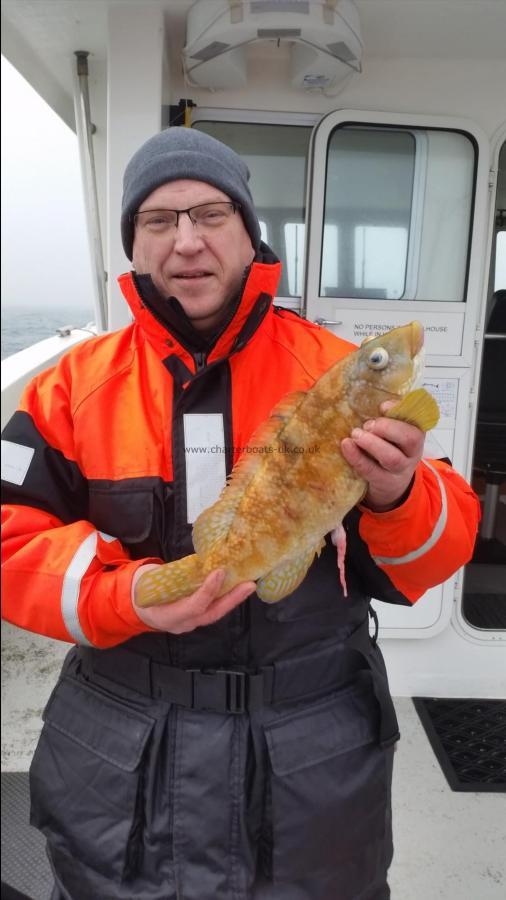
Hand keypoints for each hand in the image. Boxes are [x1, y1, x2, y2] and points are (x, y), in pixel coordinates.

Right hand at [132, 567, 255, 633]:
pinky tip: (235, 588)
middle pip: (211, 614)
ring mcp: (188, 623)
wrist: (131, 607)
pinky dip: (224, 599)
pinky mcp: (194, 619)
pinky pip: (211, 609)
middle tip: (249, 584)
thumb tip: (198, 561)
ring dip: (232, 599)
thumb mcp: (149, 579)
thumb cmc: (139, 590)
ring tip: (247, 585)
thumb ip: (172, 574)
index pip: (193, 606)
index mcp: (166, 616)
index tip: (219, 573)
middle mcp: (181, 624)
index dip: (208, 590)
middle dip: (232, 600)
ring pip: (214, 613)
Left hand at [341, 401, 424, 511]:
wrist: (391, 485)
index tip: (382, 406)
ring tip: (355, 434)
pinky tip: (346, 445)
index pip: (417, 420)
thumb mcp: (395, 433)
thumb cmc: (390, 449)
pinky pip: (370, 470)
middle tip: (368, 424)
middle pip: (410, 439)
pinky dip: (356, 457)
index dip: (401, 410)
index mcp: (417, 433)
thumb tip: (375, 402)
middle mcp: (413, 452)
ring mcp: (400, 469)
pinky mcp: (383, 481)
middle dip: (388, 428)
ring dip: (372, 443)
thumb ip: (389, 417)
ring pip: (391, 457)